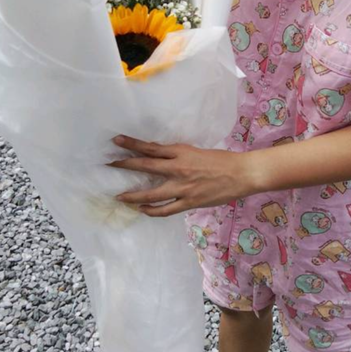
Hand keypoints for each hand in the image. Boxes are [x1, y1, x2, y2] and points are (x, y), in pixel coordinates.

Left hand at [108, 135, 249, 217]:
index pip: (151, 148)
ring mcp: (182, 187)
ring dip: (132, 195)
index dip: (132, 144)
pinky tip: (142, 210)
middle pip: (146, 166)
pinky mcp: (188, 202)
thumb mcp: (196, 151)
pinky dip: (151, 211)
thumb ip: (177, 155)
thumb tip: (158, 155)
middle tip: (109, 164)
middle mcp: (178, 168)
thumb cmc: (221, 160)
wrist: (240, 173)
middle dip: (125, 165)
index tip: (117, 140)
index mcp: (181, 152)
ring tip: (119, 196)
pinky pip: (164, 210)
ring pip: (150, 194)